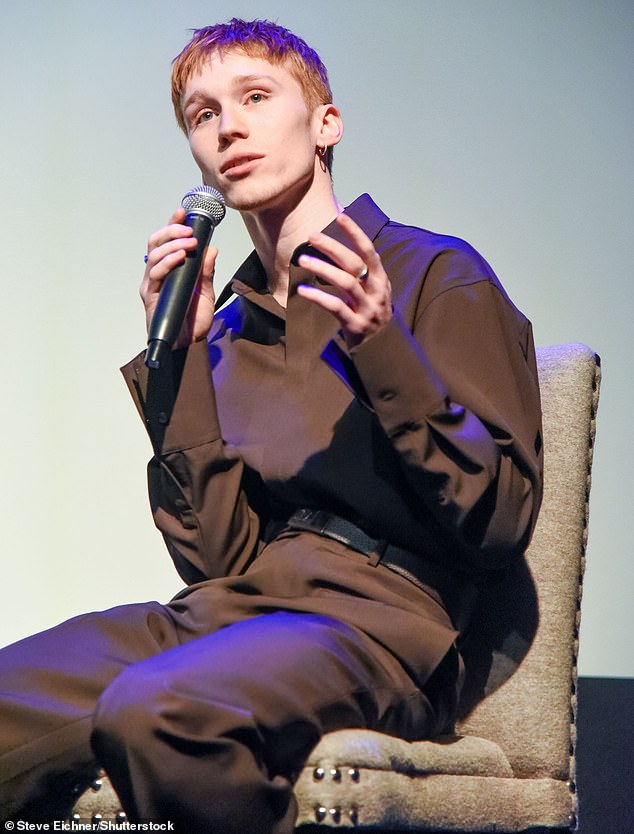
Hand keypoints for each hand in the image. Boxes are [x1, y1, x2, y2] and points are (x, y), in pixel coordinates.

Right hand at [140, 207, 217, 346]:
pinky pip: (155, 274)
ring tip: (189, 243)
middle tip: (189, 230)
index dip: (173, 225)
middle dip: (171, 231)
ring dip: (172, 245)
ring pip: (154, 255)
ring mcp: (152, 285)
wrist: (189, 345)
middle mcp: (157, 275)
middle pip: (155, 243)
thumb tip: (211, 248)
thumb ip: (206, 272)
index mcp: (169, 270)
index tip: (183, 212)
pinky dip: (167, 262)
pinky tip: (180, 257)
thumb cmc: (193, 321)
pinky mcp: (150, 296)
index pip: (167, 242)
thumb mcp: (206, 292)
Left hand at [296, 213, 391, 347]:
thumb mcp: (373, 290)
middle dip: (333, 247)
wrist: (383, 348)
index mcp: (380, 279)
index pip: (369, 251)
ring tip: (302, 260)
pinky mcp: (356, 325)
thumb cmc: (372, 313)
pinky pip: (336, 307)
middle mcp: (376, 291)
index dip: (356, 233)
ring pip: (345, 283)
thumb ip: (360, 272)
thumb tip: (338, 245)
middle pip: (354, 263)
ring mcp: (367, 308)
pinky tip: (302, 290)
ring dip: (322, 268)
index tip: (341, 216)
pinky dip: (318, 297)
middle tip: (312, 236)